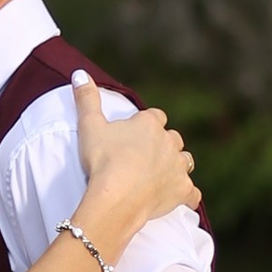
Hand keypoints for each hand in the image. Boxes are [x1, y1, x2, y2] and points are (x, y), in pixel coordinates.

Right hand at [70, 75, 196, 256]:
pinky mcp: (182, 190)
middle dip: (163, 144)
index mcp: (150, 124)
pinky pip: (192, 192)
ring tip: (163, 173)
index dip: (146, 125)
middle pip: (172, 138)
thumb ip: (86, 99)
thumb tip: (80, 73)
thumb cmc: (103, 161)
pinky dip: (187, 195)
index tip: (136, 134)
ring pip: (185, 161)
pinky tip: (182, 198)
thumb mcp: (90, 126)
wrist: (116, 198)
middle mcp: (169, 142)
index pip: (155, 117)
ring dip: (177, 165)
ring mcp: (178, 167)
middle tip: (145, 156)